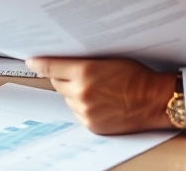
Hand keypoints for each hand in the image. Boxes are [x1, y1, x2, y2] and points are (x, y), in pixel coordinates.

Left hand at [26, 57, 175, 134]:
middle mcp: (81, 93)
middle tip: (78, 73)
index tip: (31, 61)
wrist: (153, 100)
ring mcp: (85, 111)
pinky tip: (99, 101)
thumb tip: (64, 61)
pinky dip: (83, 106)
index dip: (39, 63)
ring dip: (74, 93)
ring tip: (96, 88)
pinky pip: (77, 112)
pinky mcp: (91, 125)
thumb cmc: (136, 76)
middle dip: (64, 77)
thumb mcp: (108, 59)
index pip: (51, 66)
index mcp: (85, 72)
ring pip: (67, 98)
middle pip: (57, 83)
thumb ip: (83, 61)